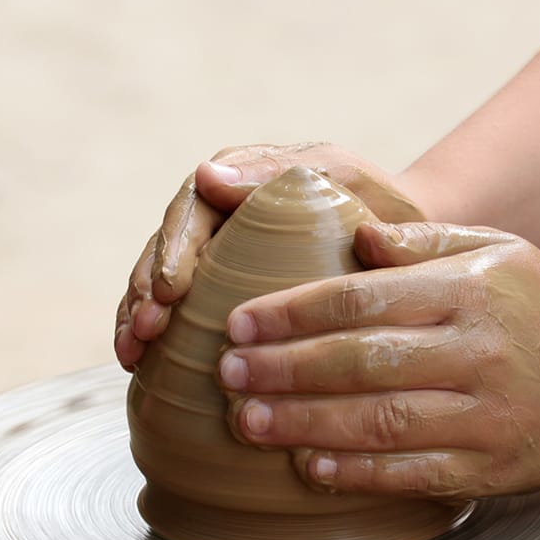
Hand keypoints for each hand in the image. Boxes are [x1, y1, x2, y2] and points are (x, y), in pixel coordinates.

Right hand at [113, 143, 426, 369]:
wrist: (408, 242)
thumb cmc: (382, 205)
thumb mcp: (343, 178)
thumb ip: (284, 174)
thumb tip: (206, 176)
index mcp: (242, 180)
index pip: (193, 208)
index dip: (174, 248)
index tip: (170, 288)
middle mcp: (220, 213)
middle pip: (167, 247)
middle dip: (146, 288)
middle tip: (146, 329)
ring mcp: (217, 253)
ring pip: (159, 279)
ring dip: (137, 314)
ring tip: (130, 353)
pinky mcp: (220, 290)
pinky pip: (176, 310)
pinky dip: (153, 334)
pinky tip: (138, 364)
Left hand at [212, 223, 539, 498]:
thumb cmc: (539, 304)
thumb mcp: (494, 250)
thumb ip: (421, 240)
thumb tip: (352, 234)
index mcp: (467, 292)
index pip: (363, 299)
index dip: (294, 312)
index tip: (239, 320)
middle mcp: (478, 354)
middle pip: (363, 362)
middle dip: (285, 369)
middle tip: (226, 372)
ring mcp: (487, 416)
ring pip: (382, 423)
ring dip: (306, 425)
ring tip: (248, 421)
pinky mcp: (493, 468)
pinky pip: (414, 473)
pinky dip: (357, 474)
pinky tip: (308, 467)